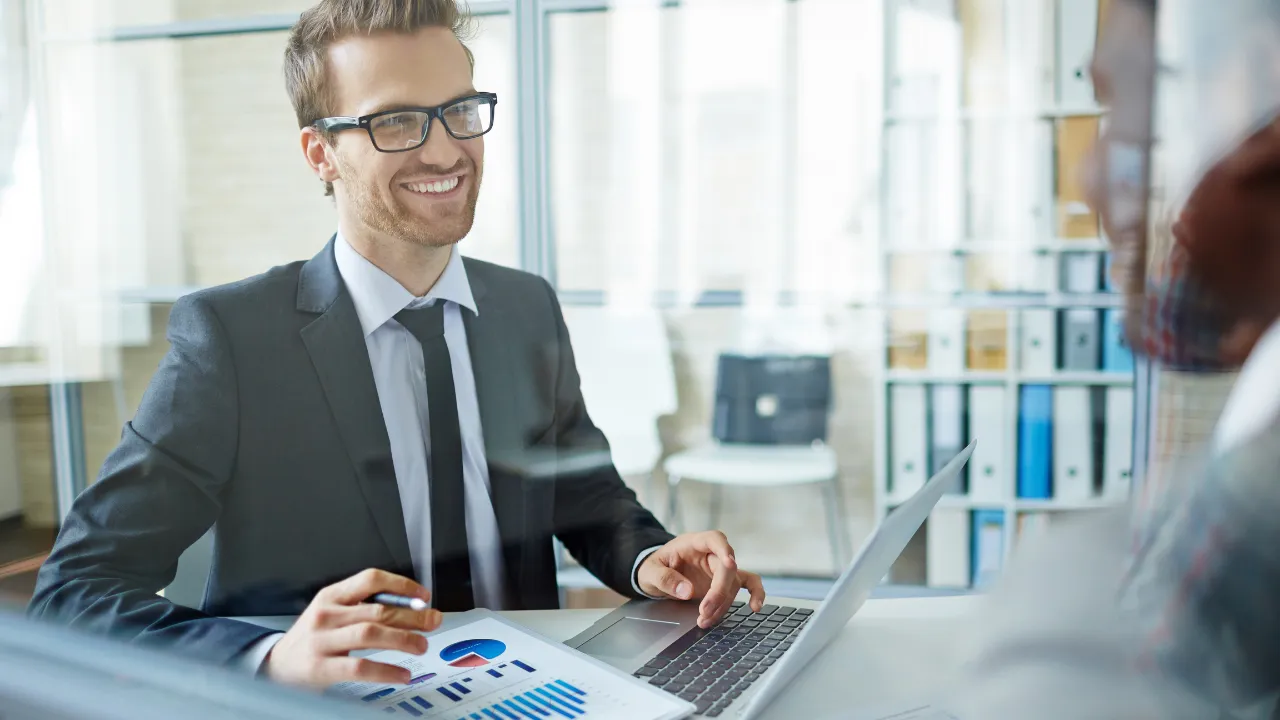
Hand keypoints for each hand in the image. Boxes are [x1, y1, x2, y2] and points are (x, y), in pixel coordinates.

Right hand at [263, 569, 442, 687]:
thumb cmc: (312, 640)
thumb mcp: (332, 614)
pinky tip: (402, 674)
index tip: (423, 595)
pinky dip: (386, 670)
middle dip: (412, 615)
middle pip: (378, 609)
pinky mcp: (320, 668)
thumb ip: (364, 608)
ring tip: (422, 645)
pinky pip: (360, 667)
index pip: (370, 579)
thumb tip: (413, 609)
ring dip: (403, 639)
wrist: (274, 668)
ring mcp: (321, 641)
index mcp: (330, 596)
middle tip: (433, 621)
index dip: (401, 585)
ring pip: (371, 634)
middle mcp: (325, 615)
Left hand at [637, 531, 765, 628]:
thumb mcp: (650, 572)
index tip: (729, 564)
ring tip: (704, 621)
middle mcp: (711, 554)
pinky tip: (755, 607)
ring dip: (722, 604)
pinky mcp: (724, 582)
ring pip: (733, 583)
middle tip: (704, 612)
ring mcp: (719, 568)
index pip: (715, 539)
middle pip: (726, 568)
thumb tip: (687, 591)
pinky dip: (755, 594)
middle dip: (718, 592)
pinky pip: (747, 584)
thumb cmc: (654, 568)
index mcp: (693, 543)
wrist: (657, 575)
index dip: (724, 549)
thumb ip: (665, 579)